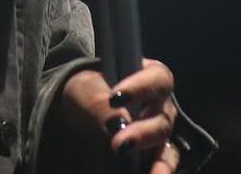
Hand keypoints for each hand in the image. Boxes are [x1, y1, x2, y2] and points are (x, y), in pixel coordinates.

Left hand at [61, 59, 184, 172]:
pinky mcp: (153, 153)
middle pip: (162, 117)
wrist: (74, 113)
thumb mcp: (87, 89)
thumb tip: (118, 125)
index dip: (141, 87)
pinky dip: (160, 170)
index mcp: (148, 76)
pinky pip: (163, 162)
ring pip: (166, 145)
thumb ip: (100, 103)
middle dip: (142, 133)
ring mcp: (158, 131)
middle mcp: (159, 104)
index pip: (157, 78)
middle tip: (120, 144)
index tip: (115, 97)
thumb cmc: (87, 90)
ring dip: (160, 162)